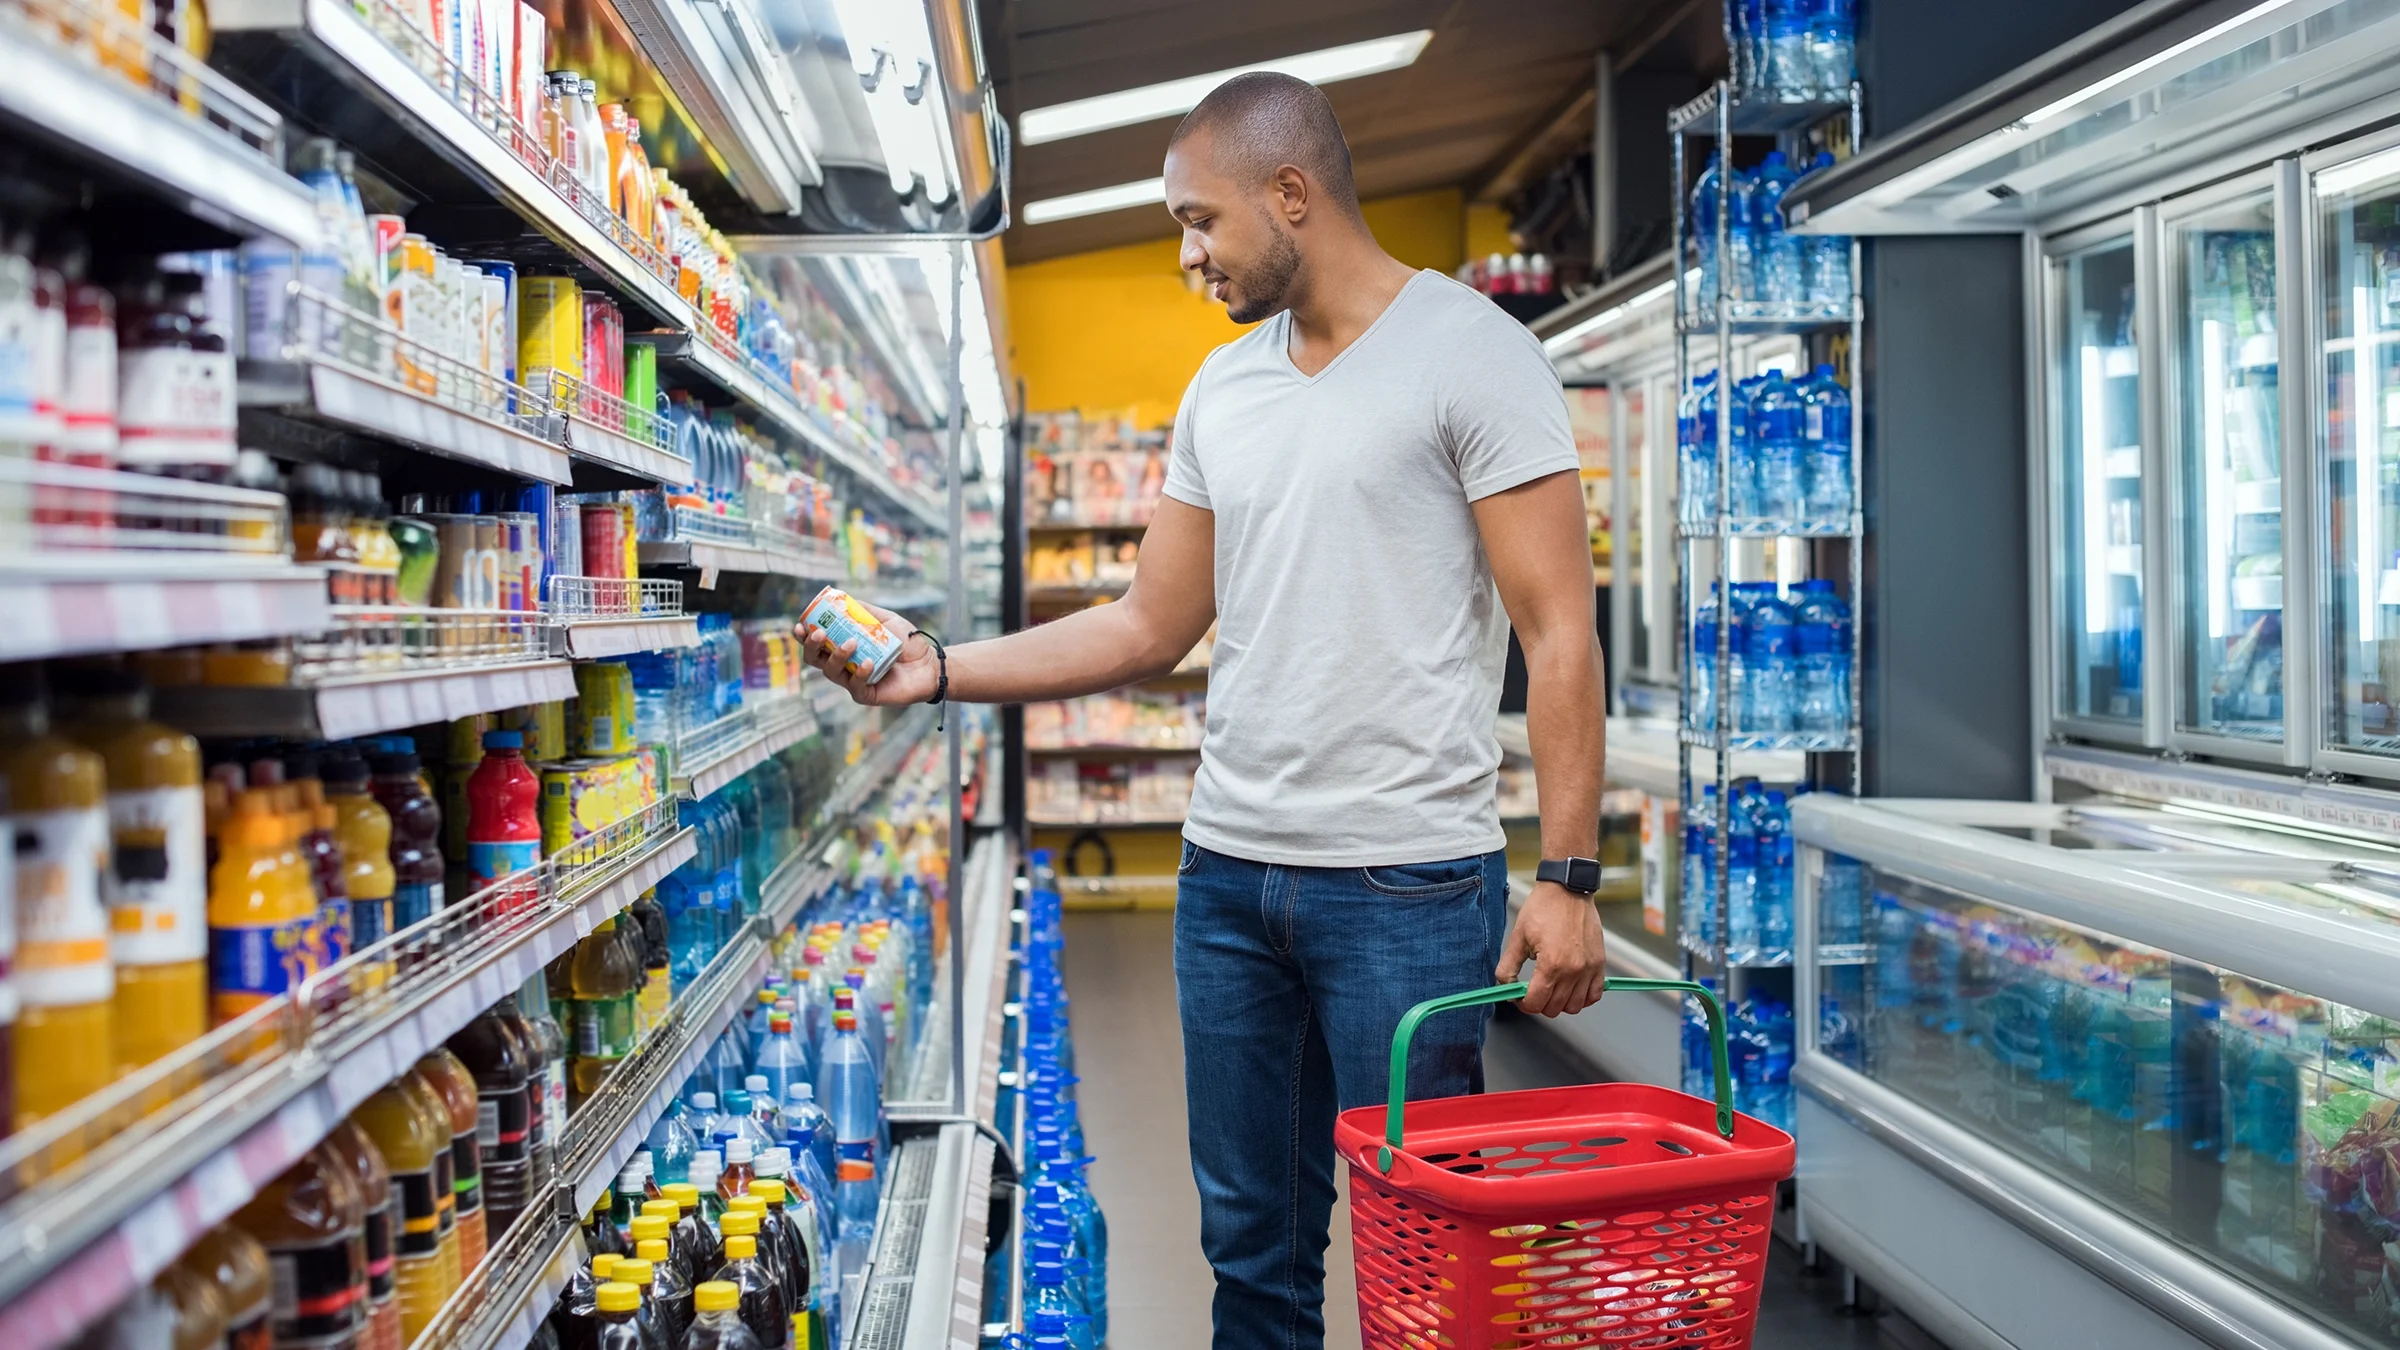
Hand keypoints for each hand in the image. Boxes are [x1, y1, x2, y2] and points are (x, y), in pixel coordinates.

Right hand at [796, 601, 939, 706]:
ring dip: (836, 656)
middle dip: (811, 646)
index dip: (803, 637)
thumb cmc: (907, 642)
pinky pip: (854, 686)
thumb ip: (864, 610)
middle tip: (818, 634)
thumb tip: (842, 597)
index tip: (799, 626)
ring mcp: (853, 681)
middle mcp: (844, 665)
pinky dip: (858, 673)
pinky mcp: (866, 694)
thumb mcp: (885, 620)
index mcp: (843, 648)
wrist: (929, 663)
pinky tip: (868, 663)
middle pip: (815, 659)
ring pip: (831, 672)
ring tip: (851, 643)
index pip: (816, 644)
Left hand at [1497, 881, 1607, 1016]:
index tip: (1519, 997)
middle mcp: (1573, 970)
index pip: (1536, 1003)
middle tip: (1533, 991)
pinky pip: (1594, 995)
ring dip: (1560, 1003)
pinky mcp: (1599, 963)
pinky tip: (1571, 988)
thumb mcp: (1518, 937)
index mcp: (1551, 965)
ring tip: (1552, 989)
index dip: (1523, 1004)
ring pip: (1574, 1006)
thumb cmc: (1543, 908)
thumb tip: (1504, 987)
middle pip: (1554, 1008)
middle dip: (1540, 1004)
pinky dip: (1583, 998)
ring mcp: (1589, 968)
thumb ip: (1508, 966)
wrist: (1567, 889)